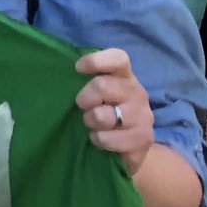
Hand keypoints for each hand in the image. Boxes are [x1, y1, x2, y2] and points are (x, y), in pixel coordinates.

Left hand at [73, 47, 154, 174]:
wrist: (130, 147)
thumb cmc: (106, 111)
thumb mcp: (98, 92)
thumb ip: (87, 80)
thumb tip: (63, 71)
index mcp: (125, 76)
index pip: (118, 59)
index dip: (96, 61)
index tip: (78, 68)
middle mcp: (137, 92)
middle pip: (102, 86)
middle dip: (84, 99)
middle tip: (84, 108)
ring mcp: (143, 116)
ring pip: (102, 116)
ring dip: (90, 122)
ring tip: (94, 125)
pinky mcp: (143, 139)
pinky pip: (106, 138)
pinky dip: (97, 140)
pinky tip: (102, 138)